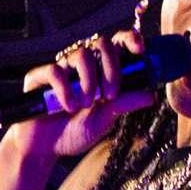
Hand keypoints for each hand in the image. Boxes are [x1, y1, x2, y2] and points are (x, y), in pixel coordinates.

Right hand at [9, 28, 160, 160]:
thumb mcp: (105, 119)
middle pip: (102, 44)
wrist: (45, 149)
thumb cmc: (74, 131)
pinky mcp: (39, 77)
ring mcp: (62, 69)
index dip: (129, 40)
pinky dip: (65, 90)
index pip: (117, 44)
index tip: (139, 51)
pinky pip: (56, 71)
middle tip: (109, 95)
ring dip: (89, 80)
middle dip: (111, 68)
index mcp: (100, 71)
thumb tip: (151, 95)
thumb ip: (125, 104)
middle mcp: (82, 66)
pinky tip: (67, 107)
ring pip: (81, 54)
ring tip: (86, 105)